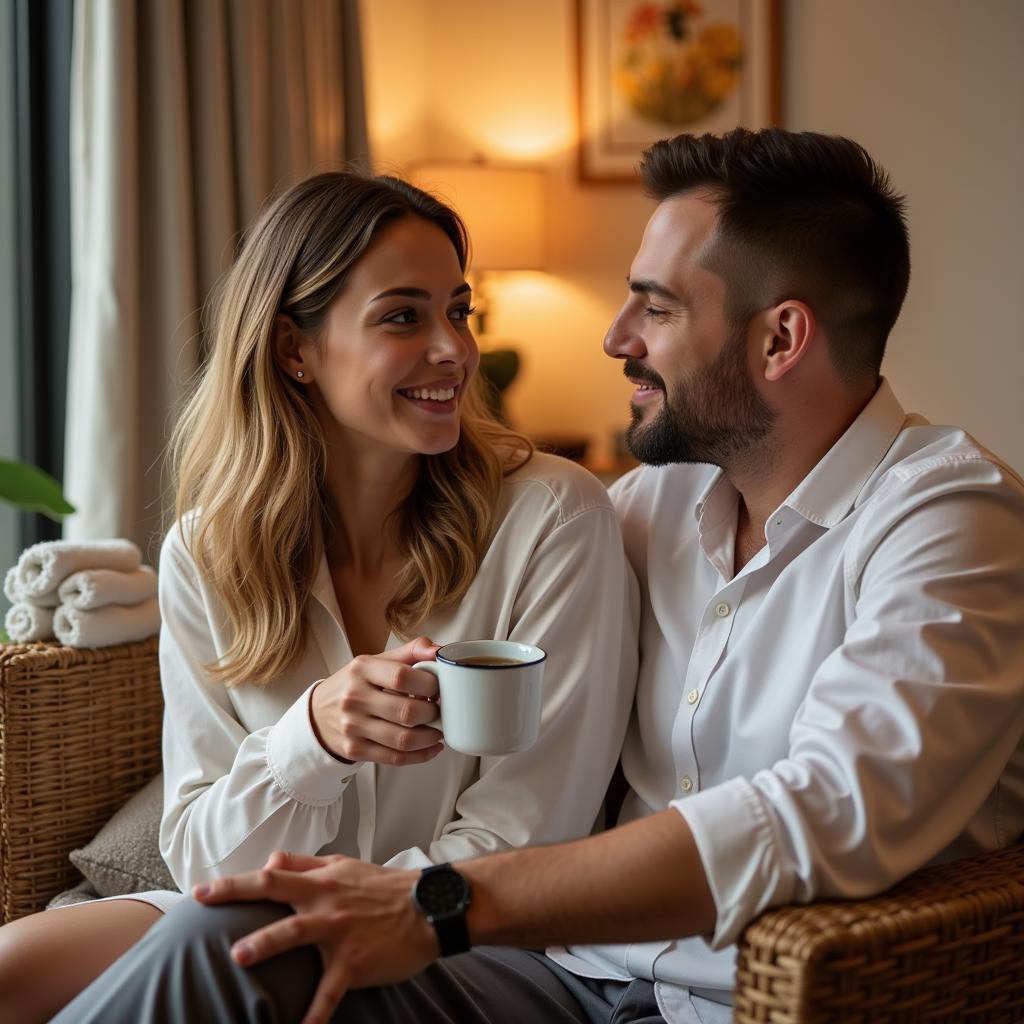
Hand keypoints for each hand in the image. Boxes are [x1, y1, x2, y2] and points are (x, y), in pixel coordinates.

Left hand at [193, 851, 437, 1023]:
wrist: (428, 908)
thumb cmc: (384, 888)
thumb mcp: (345, 867)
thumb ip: (306, 865)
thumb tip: (269, 862)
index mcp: (321, 881)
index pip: (272, 876)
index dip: (235, 882)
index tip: (201, 890)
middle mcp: (326, 902)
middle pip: (276, 893)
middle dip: (238, 896)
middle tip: (203, 904)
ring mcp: (340, 932)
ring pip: (298, 934)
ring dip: (267, 943)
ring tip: (239, 955)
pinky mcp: (355, 962)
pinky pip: (329, 992)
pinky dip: (313, 1014)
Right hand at [310, 636, 443, 765]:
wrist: (318, 713)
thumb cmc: (356, 685)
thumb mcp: (376, 661)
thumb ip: (410, 652)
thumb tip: (440, 651)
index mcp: (362, 669)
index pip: (403, 677)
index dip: (429, 684)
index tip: (439, 687)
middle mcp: (354, 697)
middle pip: (407, 711)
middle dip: (433, 713)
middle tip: (440, 710)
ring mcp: (353, 727)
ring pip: (403, 739)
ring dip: (430, 736)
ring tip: (438, 729)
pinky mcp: (355, 750)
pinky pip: (395, 758)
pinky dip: (421, 755)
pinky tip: (431, 746)